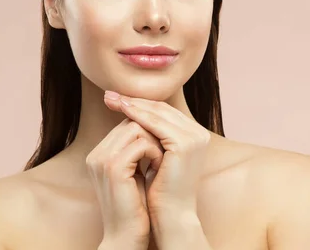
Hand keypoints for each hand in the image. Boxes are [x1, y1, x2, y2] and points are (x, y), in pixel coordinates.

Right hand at [86, 117, 163, 249]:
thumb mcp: (133, 174)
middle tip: (166, 149)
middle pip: (129, 122)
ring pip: (135, 128)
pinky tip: (161, 164)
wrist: (126, 236)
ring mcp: (102, 159)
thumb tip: (153, 129)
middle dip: (152, 132)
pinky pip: (141, 144)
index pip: (125, 124)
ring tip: (163, 157)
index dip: (147, 130)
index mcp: (98, 155)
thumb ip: (136, 152)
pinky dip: (155, 152)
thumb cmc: (135, 207)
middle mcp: (96, 154)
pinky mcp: (114, 168)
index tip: (163, 143)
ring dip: (155, 140)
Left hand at [103, 91, 210, 221]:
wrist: (171, 216)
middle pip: (161, 108)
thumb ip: (153, 136)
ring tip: (112, 99)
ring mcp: (195, 137)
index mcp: (195, 135)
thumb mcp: (157, 157)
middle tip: (110, 94)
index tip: (117, 100)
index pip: (164, 112)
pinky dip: (138, 115)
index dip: (140, 104)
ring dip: (133, 104)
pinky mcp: (185, 143)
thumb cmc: (161, 191)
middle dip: (134, 100)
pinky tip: (122, 111)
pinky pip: (156, 124)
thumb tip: (132, 115)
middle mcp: (199, 133)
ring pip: (158, 113)